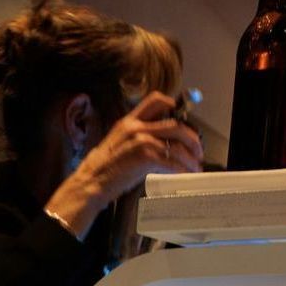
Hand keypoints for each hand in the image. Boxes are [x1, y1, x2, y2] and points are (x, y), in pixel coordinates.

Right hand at [45, 91, 203, 238]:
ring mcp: (141, 141)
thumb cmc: (99, 172)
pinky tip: (185, 173)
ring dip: (190, 157)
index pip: (155, 100)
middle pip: (175, 124)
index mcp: (128, 122)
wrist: (88, 184)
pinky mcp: (145, 157)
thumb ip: (136, 139)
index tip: (182, 116)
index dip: (173, 105)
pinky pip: (172, 160)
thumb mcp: (116, 146)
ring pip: (177, 143)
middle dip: (192, 138)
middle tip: (197, 150)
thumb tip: (155, 146)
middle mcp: (136, 127)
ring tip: (195, 166)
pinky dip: (182, 168)